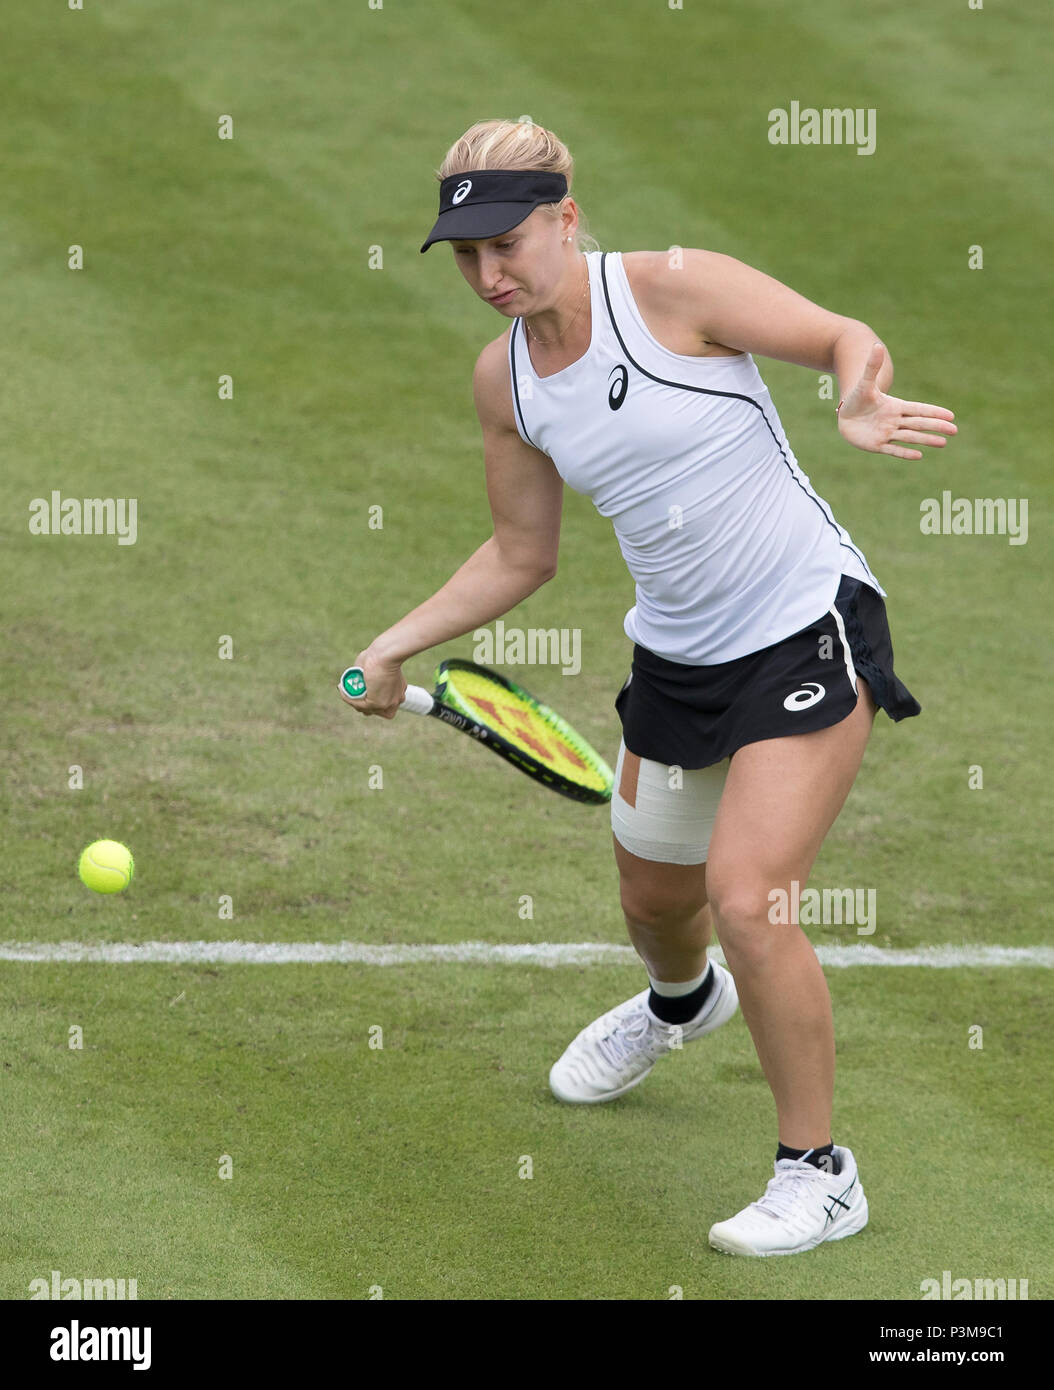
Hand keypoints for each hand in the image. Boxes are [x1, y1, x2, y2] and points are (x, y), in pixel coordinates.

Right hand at [339, 648, 405, 717]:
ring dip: (353, 700)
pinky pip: (359, 705)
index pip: (385, 704)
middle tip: (351, 691)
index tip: (360, 690)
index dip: (372, 698)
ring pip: (366, 709)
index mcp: (398, 691)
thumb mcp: (379, 666)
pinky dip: (348, 698)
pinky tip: (341, 689)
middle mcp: (395, 700)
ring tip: (344, 688)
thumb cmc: (384, 654)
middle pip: (376, 711)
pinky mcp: (376, 703)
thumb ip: (373, 674)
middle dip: (362, 703)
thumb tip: (363, 674)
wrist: (386, 654)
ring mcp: (386, 703)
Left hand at [837, 342, 956, 459]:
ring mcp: (887, 433)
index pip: (918, 409)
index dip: (933, 411)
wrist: (846, 416)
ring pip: (910, 437)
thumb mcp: (864, 383)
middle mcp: (895, 421)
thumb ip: (871, 367)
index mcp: (896, 406)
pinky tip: (919, 455)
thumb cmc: (858, 398)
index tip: (950, 416)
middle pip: (919, 424)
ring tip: (943, 443)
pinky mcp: (877, 445)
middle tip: (954, 431)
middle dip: (936, 427)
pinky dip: (905, 453)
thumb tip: (876, 345)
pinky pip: (893, 450)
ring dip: (926, 440)